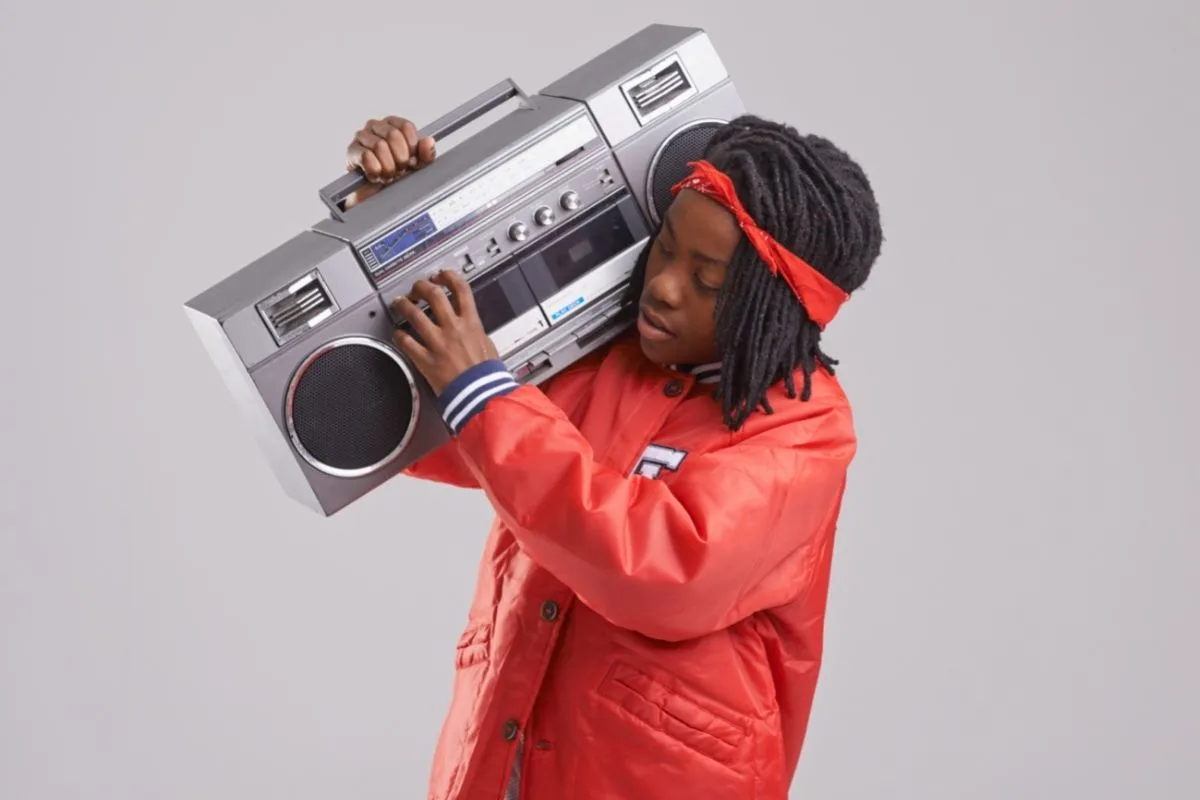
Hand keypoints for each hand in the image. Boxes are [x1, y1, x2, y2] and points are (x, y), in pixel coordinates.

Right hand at [343, 115, 436, 206]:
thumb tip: (428, 141)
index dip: (411, 147)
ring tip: (387, 175)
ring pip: (379, 145)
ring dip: (387, 166)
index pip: (406, 126)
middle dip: (400, 158)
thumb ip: (426, 154)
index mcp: (393, 125)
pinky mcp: (352, 151)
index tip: (411, 160)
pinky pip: (366, 156)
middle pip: (393, 134)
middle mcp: (376, 126)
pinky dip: (374, 170)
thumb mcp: (418, 166)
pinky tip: (376, 176)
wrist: (378, 195)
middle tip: (399, 170)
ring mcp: (362, 137)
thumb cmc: (397, 175)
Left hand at [391, 271, 498, 395]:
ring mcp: (438, 343)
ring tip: (399, 303)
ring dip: (404, 305)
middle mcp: (453, 328)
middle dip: (421, 287)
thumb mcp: (488, 345)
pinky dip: (398, 335)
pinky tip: (397, 334)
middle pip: (433, 295)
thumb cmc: (487, 375)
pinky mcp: (426, 360)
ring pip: (414, 314)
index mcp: (471, 323)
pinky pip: (406, 342)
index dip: (448, 276)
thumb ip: (476, 332)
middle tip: (416, 289)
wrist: (481, 395)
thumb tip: (471, 326)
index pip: (460, 289)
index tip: (440, 275)